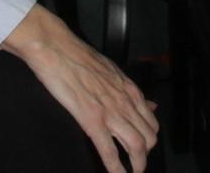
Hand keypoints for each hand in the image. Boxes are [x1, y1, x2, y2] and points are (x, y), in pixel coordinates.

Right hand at [1, 3, 158, 171]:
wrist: (57, 49)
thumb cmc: (80, 58)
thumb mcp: (113, 72)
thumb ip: (131, 93)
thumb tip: (150, 105)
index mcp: (129, 90)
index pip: (151, 122)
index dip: (149, 139)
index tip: (143, 148)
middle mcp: (125, 102)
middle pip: (148, 138)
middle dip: (145, 156)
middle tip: (136, 165)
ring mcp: (110, 112)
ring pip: (136, 147)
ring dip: (136, 165)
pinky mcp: (92, 120)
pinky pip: (109, 151)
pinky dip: (116, 168)